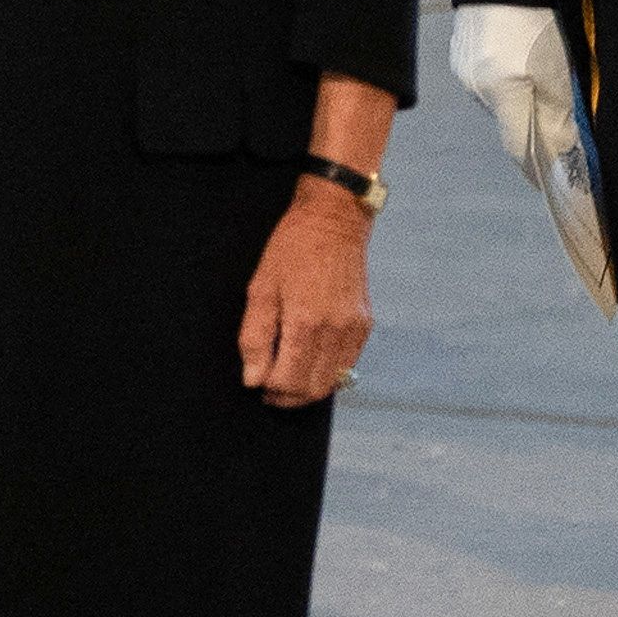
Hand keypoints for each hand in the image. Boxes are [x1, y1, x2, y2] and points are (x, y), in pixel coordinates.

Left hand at [237, 182, 374, 406]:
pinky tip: (309, 360)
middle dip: (287, 396)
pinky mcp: (364, 325)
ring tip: (287, 378)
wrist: (334, 220)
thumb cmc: (292, 248)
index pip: (288, 381)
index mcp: (306, 322)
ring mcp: (353, 329)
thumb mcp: (260, 287)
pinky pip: (347, 364)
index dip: (269, 389)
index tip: (257, 384)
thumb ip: (255, 337)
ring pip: (331, 382)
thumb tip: (253, 378)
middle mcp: (335, 330)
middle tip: (269, 389)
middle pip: (311, 389)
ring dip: (307, 388)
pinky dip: (327, 371)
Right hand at [453, 1, 576, 180]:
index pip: (518, 148)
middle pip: (509, 123)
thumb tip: (560, 147)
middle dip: (532, 128)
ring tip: (543, 81)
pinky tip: (521, 57)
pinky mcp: (461, 48)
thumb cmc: (540, 11)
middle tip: (560, 126)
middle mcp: (476, 87)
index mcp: (502, 92)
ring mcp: (464, 67)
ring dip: (519, 98)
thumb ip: (558, 111)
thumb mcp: (559, 64)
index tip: (552, 185)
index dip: (536, 169)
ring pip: (498, 98)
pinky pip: (487, 76)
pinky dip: (507, 77)